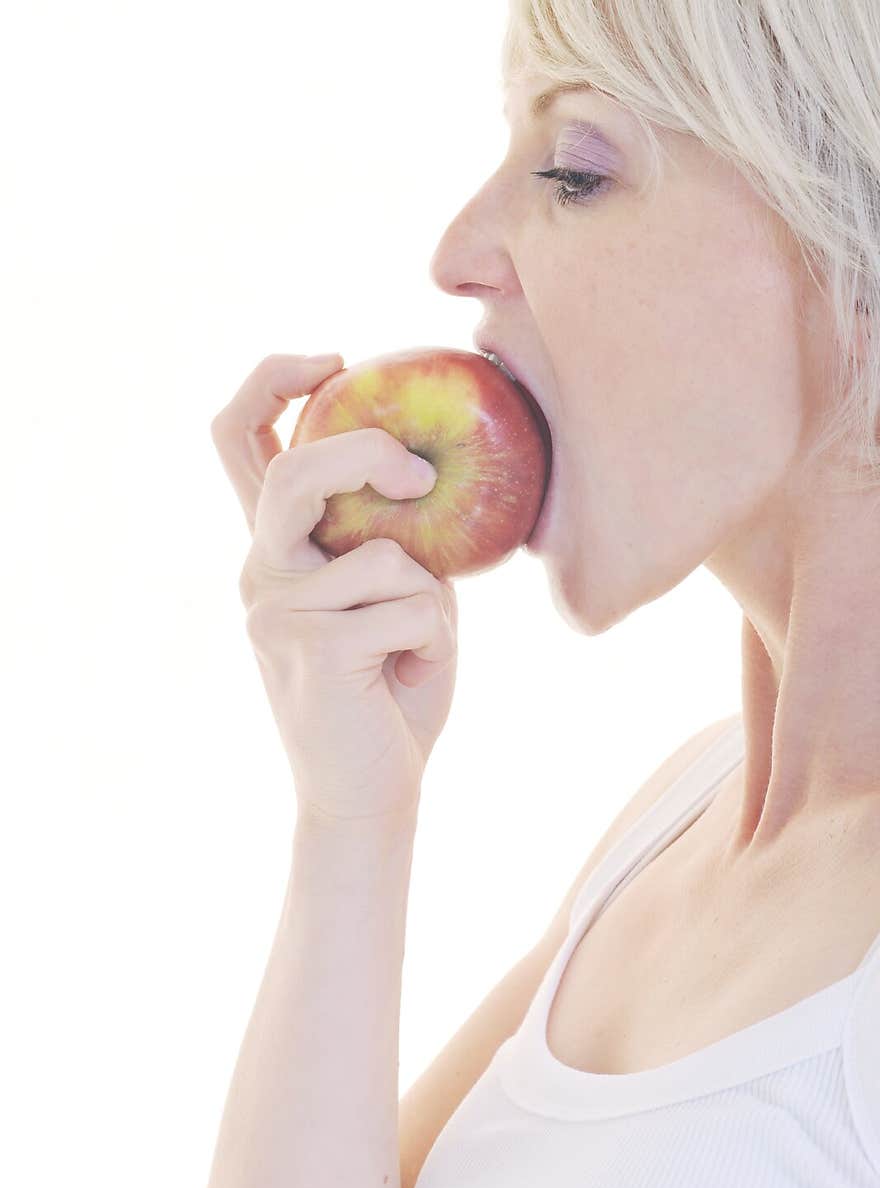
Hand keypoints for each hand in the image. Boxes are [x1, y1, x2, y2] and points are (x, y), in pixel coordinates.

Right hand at [210, 353, 458, 823]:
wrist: (369, 794)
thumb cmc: (391, 695)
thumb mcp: (400, 601)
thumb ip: (398, 543)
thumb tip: (432, 480)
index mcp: (276, 552)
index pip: (239, 441)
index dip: (273, 380)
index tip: (333, 361)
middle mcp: (260, 573)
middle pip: (290, 473)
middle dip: (364, 453)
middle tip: (418, 477)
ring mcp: (276, 611)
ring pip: (384, 556)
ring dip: (428, 601)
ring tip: (413, 651)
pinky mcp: (310, 648)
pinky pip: (409, 607)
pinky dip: (434, 638)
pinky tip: (406, 678)